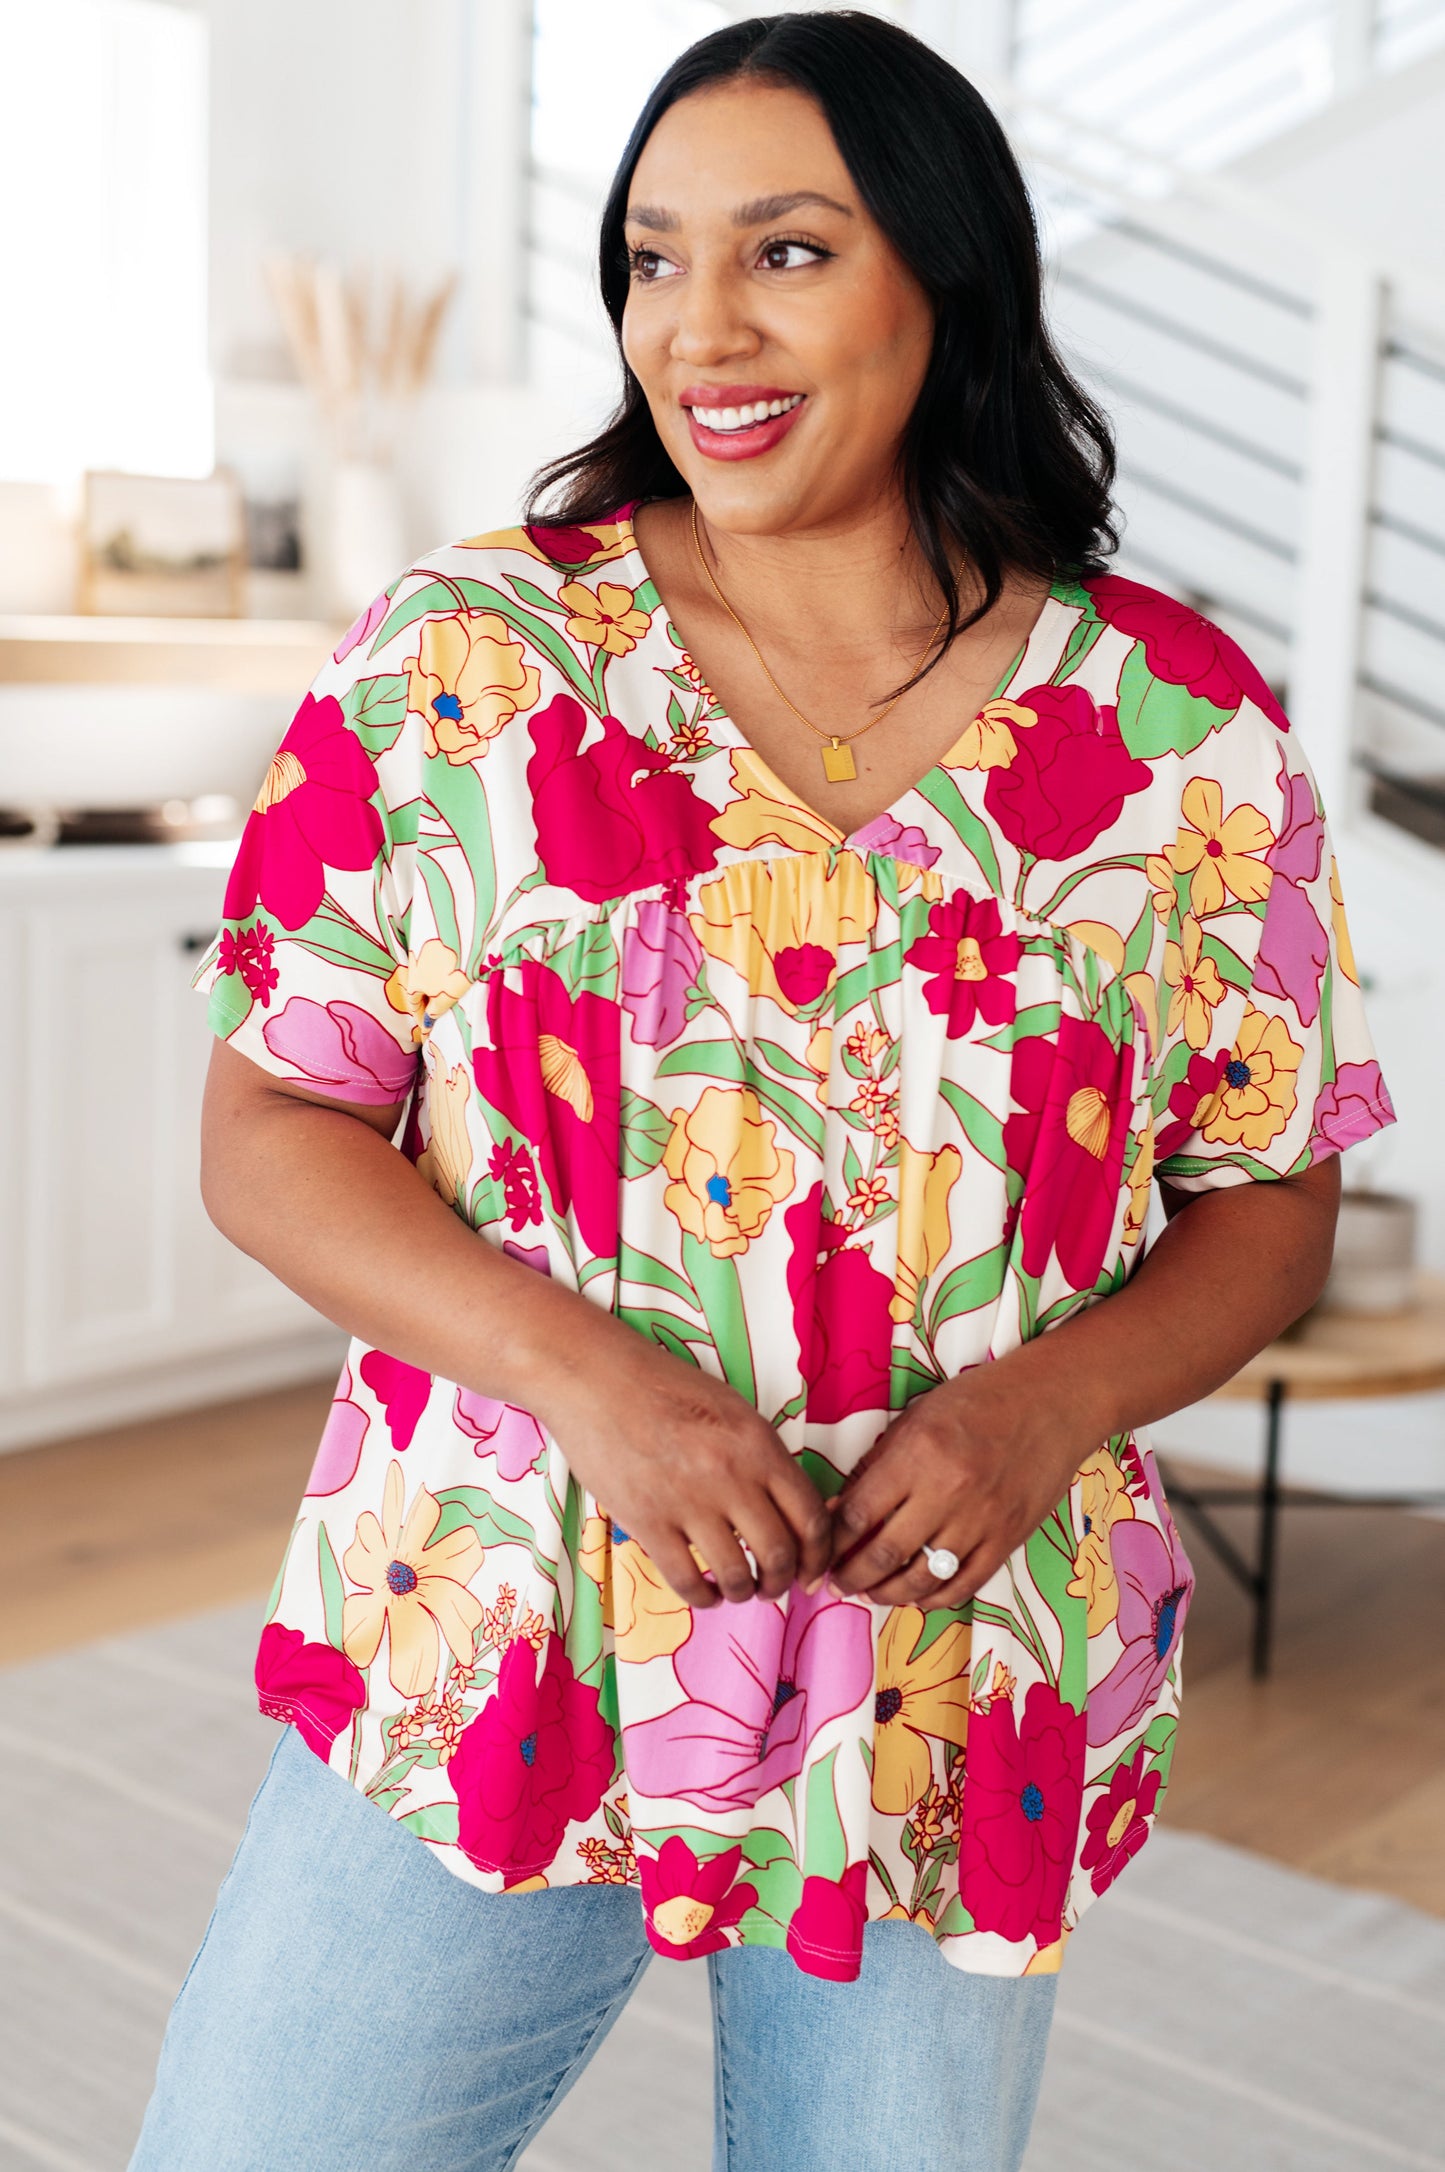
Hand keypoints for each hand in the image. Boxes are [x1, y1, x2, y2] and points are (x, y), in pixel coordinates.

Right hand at [533, 1318, 833, 1610]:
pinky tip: (703, 1592)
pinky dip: (702, 1597)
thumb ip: (763, 1457)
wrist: (595, 1379)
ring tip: (737, 1588)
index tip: (811, 1572)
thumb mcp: (732, 1410)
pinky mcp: (647, 1521)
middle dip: (782, 1582)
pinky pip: (686, 1579)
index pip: (810, 1518)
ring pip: (736, 1575)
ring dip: (743, 1592)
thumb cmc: (663, 1387)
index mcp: (759, 1445)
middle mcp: (731, 1476)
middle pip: (779, 1553)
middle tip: (773, 1587)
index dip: (818, 1557)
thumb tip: (788, 1510)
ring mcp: (688, 1501)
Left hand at [823, 1361, 1083, 1609]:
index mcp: (919, 1454)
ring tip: (872, 1593)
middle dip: (852, 1577)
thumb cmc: (978, 1401)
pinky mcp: (1008, 1539)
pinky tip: (917, 1596)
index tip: (822, 1550)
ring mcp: (982, 1520)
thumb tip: (840, 1511)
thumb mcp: (917, 1417)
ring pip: (923, 1578)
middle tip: (838, 1583)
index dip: (833, 1541)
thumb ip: (878, 1465)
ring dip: (889, 1594)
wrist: (1052, 1403)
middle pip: (885, 1554)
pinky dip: (936, 1598)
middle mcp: (948, 1491)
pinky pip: (965, 1584)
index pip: (860, 1513)